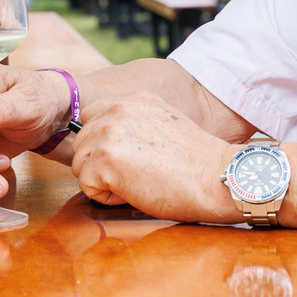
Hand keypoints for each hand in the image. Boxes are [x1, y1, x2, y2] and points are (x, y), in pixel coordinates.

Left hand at [70, 92, 232, 223]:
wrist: (215, 178)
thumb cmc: (195, 163)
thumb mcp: (163, 124)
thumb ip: (133, 124)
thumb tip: (107, 141)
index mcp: (133, 99)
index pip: (90, 117)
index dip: (101, 143)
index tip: (124, 158)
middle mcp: (118, 110)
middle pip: (81, 142)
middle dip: (99, 163)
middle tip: (135, 174)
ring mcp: (109, 134)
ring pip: (80, 164)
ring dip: (102, 180)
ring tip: (136, 182)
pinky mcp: (105, 161)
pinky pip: (86, 185)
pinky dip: (106, 197)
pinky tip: (134, 192)